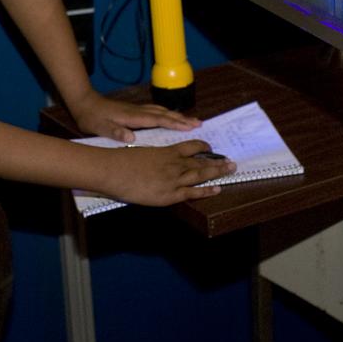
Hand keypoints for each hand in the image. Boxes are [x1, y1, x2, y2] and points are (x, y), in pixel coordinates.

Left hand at [68, 90, 200, 142]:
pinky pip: (156, 111)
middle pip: (165, 114)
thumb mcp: (99, 127)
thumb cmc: (91, 117)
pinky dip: (168, 114)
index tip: (190, 126)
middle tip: (199, 123)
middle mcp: (138, 111)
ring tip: (192, 120)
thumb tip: (130, 136)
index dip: (175, 123)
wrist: (84, 102)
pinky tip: (171, 116)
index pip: (158, 120)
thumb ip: (114, 131)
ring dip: (177, 115)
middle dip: (182, 119)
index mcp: (133, 117)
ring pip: (162, 111)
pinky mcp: (134, 110)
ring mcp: (137, 109)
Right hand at [100, 139, 235, 206]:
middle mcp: (174, 164)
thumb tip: (155, 160)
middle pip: (200, 161)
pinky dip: (207, 190)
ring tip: (230, 170)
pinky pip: (193, 192)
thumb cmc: (121, 161)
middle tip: (230, 161)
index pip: (190, 147)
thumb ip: (152, 158)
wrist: (112, 171)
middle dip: (216, 161)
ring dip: (217, 171)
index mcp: (166, 152)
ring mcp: (173, 179)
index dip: (202, 146)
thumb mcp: (140, 154)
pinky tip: (218, 188)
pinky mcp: (170, 194)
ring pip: (201, 174)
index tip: (209, 147)